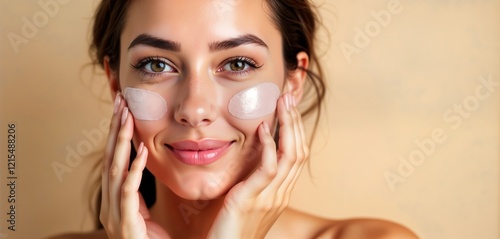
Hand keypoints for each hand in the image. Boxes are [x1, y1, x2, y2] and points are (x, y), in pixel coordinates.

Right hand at [100, 93, 169, 238]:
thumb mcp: (142, 211)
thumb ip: (137, 191)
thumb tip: (141, 163)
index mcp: (113, 198)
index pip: (113, 158)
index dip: (116, 133)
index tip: (123, 108)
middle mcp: (108, 202)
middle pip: (110, 157)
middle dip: (115, 128)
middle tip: (121, 101)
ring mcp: (113, 213)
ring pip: (115, 168)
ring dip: (121, 140)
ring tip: (127, 116)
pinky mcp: (124, 222)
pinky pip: (128, 191)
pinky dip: (134, 169)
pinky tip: (140, 150)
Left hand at [208, 93, 308, 238]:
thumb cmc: (229, 229)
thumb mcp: (245, 199)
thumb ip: (252, 180)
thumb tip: (250, 156)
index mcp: (280, 193)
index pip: (296, 155)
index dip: (295, 129)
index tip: (288, 107)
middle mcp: (281, 194)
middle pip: (298, 151)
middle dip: (295, 121)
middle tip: (288, 96)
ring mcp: (270, 198)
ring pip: (290, 156)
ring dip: (288, 126)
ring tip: (282, 103)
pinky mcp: (254, 200)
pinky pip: (269, 169)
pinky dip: (270, 146)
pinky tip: (264, 128)